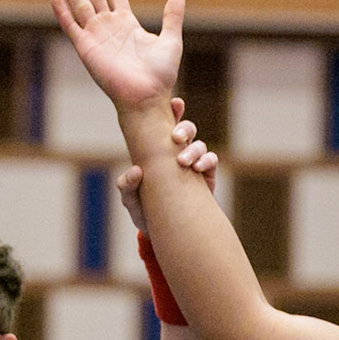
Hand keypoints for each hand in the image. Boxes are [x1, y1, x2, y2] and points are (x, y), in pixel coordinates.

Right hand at [51, 0, 182, 111]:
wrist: (147, 97)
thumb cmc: (160, 75)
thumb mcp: (171, 40)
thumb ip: (172, 17)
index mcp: (127, 23)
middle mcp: (108, 27)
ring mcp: (95, 36)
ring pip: (79, 3)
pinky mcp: (86, 48)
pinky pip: (72, 26)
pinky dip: (63, 11)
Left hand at [115, 99, 218, 228]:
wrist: (165, 235)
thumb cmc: (145, 213)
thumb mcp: (130, 201)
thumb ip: (127, 187)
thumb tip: (136, 171)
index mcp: (158, 151)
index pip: (164, 126)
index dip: (172, 112)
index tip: (176, 104)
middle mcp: (177, 153)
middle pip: (186, 130)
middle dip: (184, 129)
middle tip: (176, 137)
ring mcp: (193, 165)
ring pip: (199, 145)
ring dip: (194, 148)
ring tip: (184, 161)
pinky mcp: (206, 179)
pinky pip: (211, 162)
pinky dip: (207, 161)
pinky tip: (198, 169)